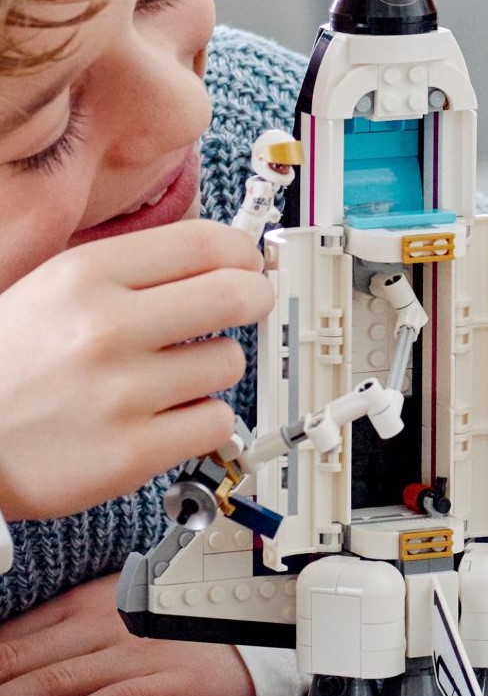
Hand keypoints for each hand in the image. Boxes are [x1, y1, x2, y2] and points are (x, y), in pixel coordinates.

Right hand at [0, 220, 271, 520]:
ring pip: (229, 363)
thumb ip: (131, 272)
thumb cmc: (8, 365)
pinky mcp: (133, 452)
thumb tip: (218, 258)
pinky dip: (201, 421)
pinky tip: (166, 417)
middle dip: (254, 298)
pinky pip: (216, 423)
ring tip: (170, 377)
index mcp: (84, 277)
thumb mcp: (51, 290)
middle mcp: (106, 329)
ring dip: (212, 369)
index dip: (244, 253)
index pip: (205, 243)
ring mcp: (122, 393)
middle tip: (248, 305)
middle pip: (237, 296)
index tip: (249, 264)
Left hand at [0, 574, 255, 695]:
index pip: (11, 636)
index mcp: (89, 601)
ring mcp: (137, 654)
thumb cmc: (186, 625)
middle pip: (21, 660)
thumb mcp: (119, 611)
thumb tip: (5, 653)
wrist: (264, 629)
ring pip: (54, 683)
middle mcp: (106, 624)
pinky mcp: (169, 684)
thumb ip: (64, 631)